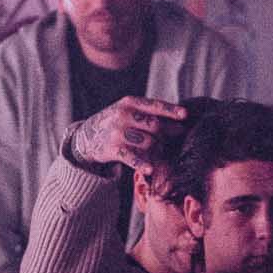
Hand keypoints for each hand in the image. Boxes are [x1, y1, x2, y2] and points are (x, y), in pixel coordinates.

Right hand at [70, 96, 187, 171]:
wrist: (87, 136)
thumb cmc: (117, 123)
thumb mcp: (129, 111)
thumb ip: (150, 114)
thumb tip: (181, 123)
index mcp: (129, 103)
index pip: (155, 105)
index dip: (171, 110)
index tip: (185, 115)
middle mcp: (123, 115)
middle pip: (155, 126)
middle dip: (167, 133)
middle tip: (172, 138)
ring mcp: (118, 132)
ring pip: (148, 142)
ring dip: (157, 149)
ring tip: (158, 151)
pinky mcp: (113, 149)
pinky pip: (132, 158)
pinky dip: (142, 164)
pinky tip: (150, 169)